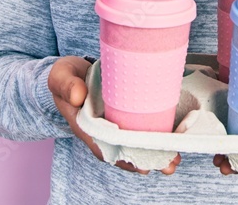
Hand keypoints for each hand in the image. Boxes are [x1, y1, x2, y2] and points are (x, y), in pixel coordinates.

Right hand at [48, 56, 180, 174]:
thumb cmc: (67, 76)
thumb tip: (77, 96)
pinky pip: (141, 128)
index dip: (123, 158)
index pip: (105, 148)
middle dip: (147, 159)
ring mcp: (116, 123)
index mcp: (86, 127)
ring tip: (175, 159)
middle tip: (169, 165)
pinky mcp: (127, 114)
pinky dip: (157, 135)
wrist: (74, 71)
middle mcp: (103, 130)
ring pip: (136, 143)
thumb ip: (67, 85)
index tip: (141, 165)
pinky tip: (174, 140)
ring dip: (156, 152)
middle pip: (125, 151)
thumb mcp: (61, 76)